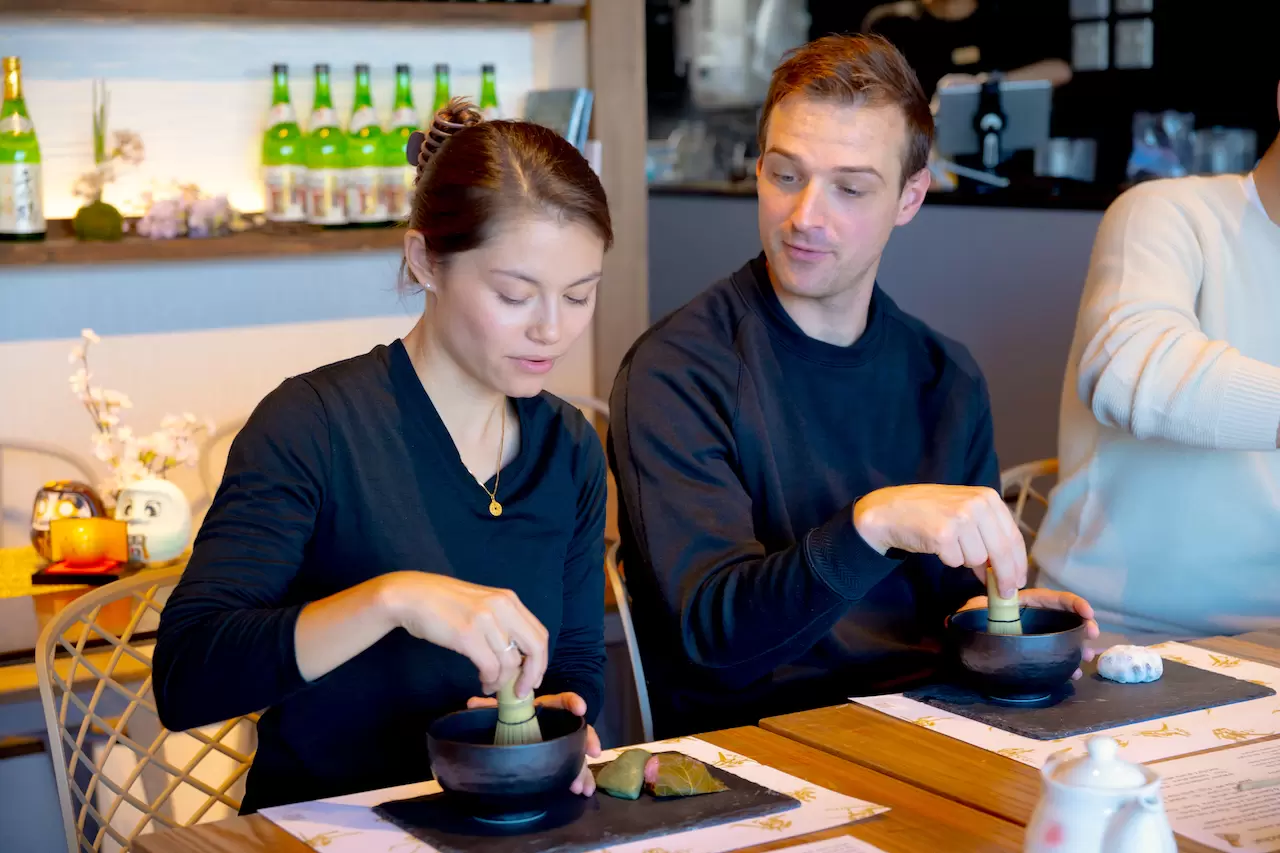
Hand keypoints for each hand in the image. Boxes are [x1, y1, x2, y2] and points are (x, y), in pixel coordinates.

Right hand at [380, 572, 548, 696]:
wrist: (411, 596)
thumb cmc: (444, 602)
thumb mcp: (482, 604)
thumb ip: (502, 622)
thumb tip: (516, 655)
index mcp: (509, 600)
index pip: (539, 633)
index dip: (540, 661)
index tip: (533, 678)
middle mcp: (503, 607)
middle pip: (535, 647)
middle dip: (532, 674)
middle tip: (521, 691)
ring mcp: (485, 620)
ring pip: (510, 661)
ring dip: (503, 681)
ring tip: (491, 685)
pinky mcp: (467, 635)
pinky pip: (490, 666)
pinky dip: (490, 679)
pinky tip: (483, 681)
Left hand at [467, 692, 601, 795]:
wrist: (517, 732)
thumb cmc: (514, 717)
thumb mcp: (503, 711)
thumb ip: (490, 707)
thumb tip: (471, 703)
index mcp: (548, 709)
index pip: (564, 701)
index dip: (574, 703)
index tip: (580, 709)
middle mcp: (560, 725)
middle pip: (578, 730)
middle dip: (587, 741)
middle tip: (591, 752)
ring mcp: (563, 743)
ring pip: (578, 752)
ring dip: (582, 768)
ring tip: (582, 785)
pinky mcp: (563, 759)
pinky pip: (574, 767)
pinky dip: (581, 779)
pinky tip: (584, 790)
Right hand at [854, 484, 1027, 597]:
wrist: (890, 510)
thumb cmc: (928, 511)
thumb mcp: (964, 510)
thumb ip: (987, 532)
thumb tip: (1005, 570)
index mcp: (987, 496)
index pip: (1012, 536)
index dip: (1018, 563)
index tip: (1018, 581)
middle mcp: (977, 504)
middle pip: (1001, 551)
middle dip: (1004, 577)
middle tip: (1004, 594)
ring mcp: (960, 518)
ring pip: (977, 559)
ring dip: (964, 560)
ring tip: (948, 544)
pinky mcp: (943, 534)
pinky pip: (956, 562)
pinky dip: (947, 559)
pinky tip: (936, 544)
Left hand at [960, 588, 1100, 677]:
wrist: (970, 639)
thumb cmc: (974, 619)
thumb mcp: (972, 612)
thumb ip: (968, 612)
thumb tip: (953, 620)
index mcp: (1026, 603)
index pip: (1054, 598)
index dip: (1074, 603)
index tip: (1087, 613)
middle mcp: (1037, 618)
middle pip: (1067, 618)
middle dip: (1084, 627)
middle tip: (1092, 639)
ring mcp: (1040, 635)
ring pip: (1066, 638)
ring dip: (1079, 647)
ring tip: (1086, 657)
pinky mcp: (1039, 652)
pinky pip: (1057, 655)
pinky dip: (1067, 664)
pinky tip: (1073, 674)